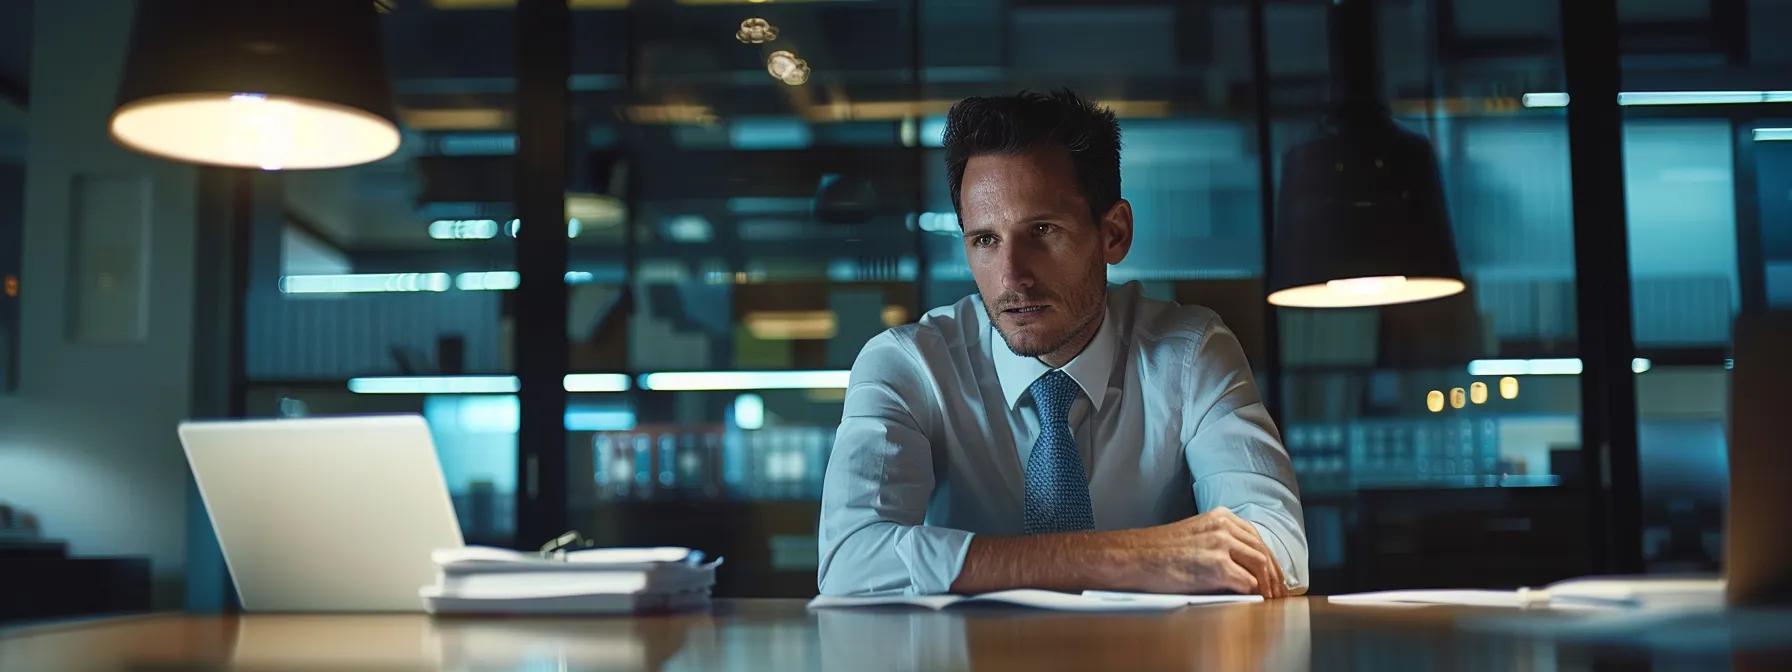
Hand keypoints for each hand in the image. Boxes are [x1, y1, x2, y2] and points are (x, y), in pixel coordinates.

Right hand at [1108, 507, 1287, 598]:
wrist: (1134, 557)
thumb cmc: (1158, 552)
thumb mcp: (1193, 535)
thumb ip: (1218, 542)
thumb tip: (1242, 566)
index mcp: (1219, 517)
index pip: (1255, 536)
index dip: (1269, 558)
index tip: (1274, 573)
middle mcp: (1223, 526)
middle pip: (1262, 550)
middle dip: (1274, 573)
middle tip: (1280, 591)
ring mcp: (1221, 544)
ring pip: (1260, 565)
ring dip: (1269, 585)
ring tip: (1271, 600)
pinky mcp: (1217, 566)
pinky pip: (1248, 582)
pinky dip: (1255, 594)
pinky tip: (1256, 602)